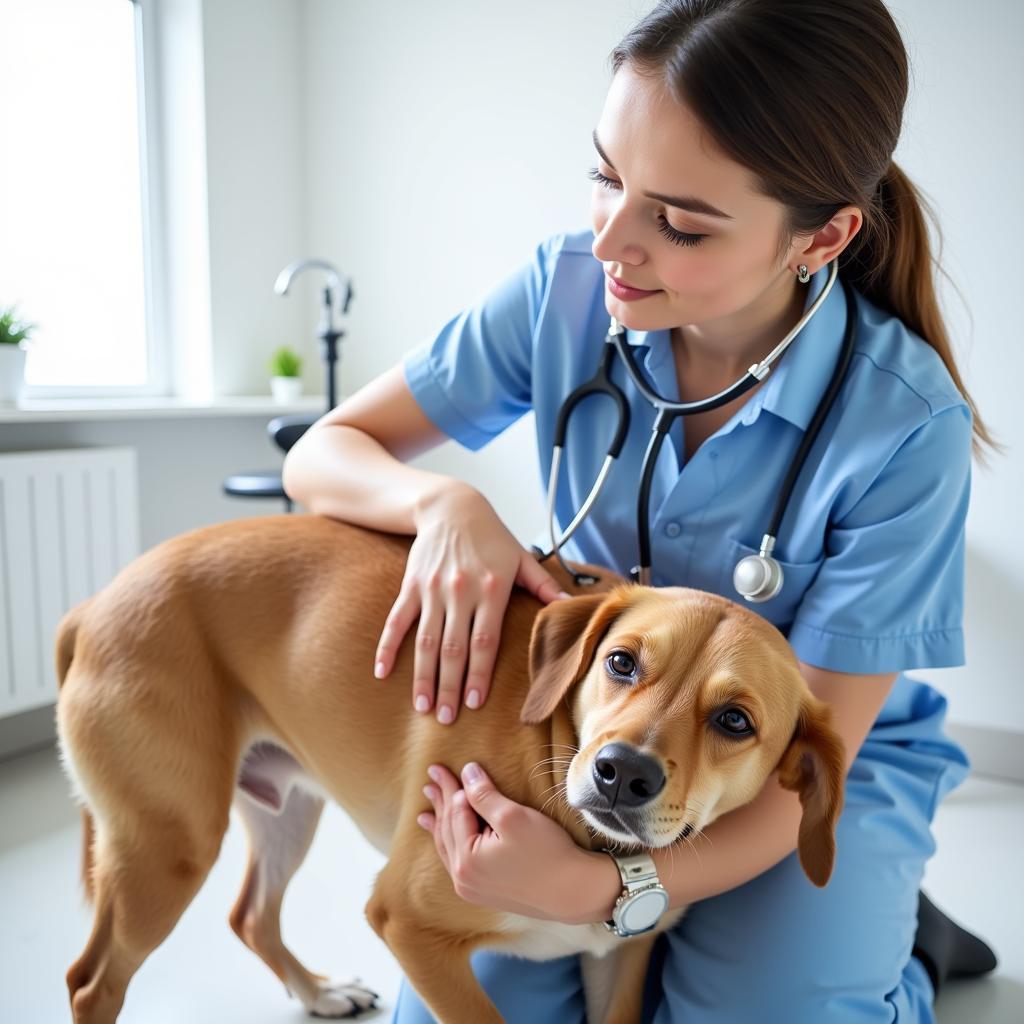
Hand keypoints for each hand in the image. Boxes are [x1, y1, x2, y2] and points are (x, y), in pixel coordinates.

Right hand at [373, 481, 568, 724]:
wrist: (451, 507)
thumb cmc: (492, 537)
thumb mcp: (522, 558)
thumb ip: (545, 585)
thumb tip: (572, 606)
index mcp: (491, 589)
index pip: (484, 641)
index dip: (479, 674)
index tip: (474, 703)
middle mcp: (460, 592)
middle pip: (453, 648)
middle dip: (449, 686)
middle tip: (446, 718)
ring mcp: (432, 590)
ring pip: (426, 641)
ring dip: (423, 676)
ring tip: (423, 706)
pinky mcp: (411, 585)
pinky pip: (397, 621)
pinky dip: (387, 647)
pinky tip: (382, 673)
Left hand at [417, 761, 606, 923]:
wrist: (574, 892)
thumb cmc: (547, 852)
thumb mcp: (513, 817)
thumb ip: (484, 795)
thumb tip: (466, 773)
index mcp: (466, 859)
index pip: (455, 812)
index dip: (450, 787)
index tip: (439, 766)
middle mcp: (463, 878)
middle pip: (447, 830)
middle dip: (440, 802)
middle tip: (430, 778)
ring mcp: (471, 889)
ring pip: (449, 847)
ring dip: (439, 824)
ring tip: (426, 810)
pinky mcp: (484, 893)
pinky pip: (457, 862)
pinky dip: (449, 844)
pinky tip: (444, 840)